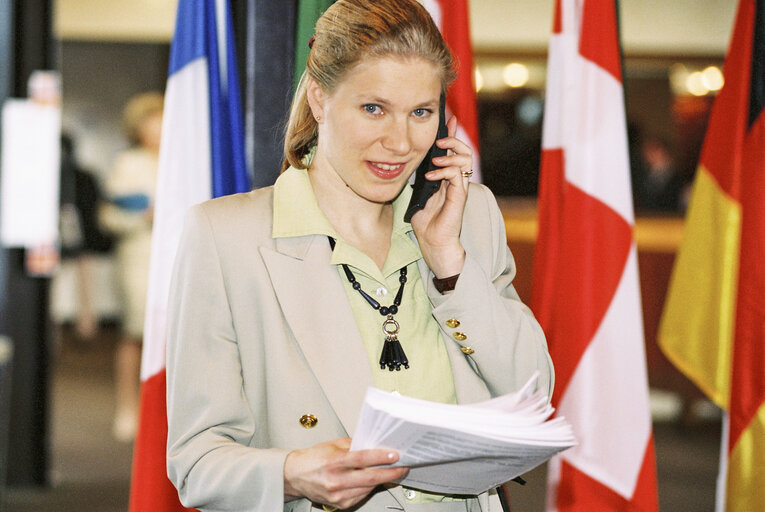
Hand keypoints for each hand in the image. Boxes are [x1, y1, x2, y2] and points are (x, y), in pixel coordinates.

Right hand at [283, 437, 408, 509]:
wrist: (295, 475)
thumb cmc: (313, 458)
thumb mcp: (332, 444)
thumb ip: (353, 445)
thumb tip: (374, 445)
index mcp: (334, 461)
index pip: (363, 459)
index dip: (381, 457)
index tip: (395, 455)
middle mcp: (336, 480)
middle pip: (370, 477)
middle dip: (390, 472)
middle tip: (402, 467)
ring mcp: (337, 494)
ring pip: (368, 488)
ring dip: (382, 481)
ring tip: (392, 472)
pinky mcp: (339, 504)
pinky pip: (361, 496)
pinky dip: (370, 488)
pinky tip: (374, 481)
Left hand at [410, 115, 472, 277]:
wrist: (434, 242)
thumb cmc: (426, 222)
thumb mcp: (418, 194)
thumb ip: (418, 179)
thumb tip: (408, 163)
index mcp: (448, 178)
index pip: (454, 151)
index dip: (452, 134)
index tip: (448, 119)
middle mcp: (457, 181)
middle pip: (465, 151)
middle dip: (454, 140)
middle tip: (440, 139)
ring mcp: (459, 188)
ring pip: (465, 160)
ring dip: (450, 154)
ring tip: (435, 157)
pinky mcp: (459, 197)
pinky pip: (457, 175)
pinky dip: (445, 171)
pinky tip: (431, 175)